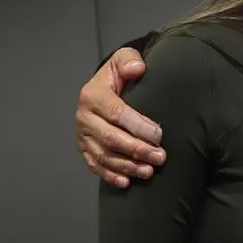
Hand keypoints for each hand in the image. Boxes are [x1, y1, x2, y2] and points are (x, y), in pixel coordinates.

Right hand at [77, 48, 165, 187]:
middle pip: (111, 138)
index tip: (159, 134)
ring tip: (149, 172)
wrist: (105, 88)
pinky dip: (110, 176)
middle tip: (160, 157)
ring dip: (127, 166)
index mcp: (92, 95)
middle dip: (137, 150)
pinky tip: (127, 182)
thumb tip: (137, 69)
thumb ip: (130, 60)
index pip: (116, 113)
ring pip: (104, 156)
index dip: (138, 126)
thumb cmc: (120, 76)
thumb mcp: (123, 60)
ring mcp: (83, 135)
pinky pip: (95, 166)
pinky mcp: (85, 149)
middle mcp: (84, 116)